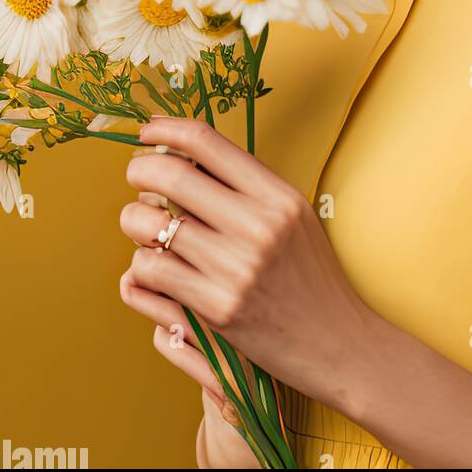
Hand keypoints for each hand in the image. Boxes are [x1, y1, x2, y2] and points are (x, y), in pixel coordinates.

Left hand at [120, 116, 374, 411]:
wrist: (336, 342)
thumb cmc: (310, 277)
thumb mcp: (293, 218)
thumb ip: (247, 188)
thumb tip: (185, 157)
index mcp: (277, 196)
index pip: (208, 143)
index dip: (168, 128)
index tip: (149, 131)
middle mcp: (257, 225)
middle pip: (172, 176)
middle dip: (140, 169)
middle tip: (136, 174)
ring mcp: (236, 268)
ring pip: (151, 225)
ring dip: (134, 219)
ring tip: (141, 225)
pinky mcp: (217, 308)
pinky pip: (152, 271)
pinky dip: (140, 264)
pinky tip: (152, 265)